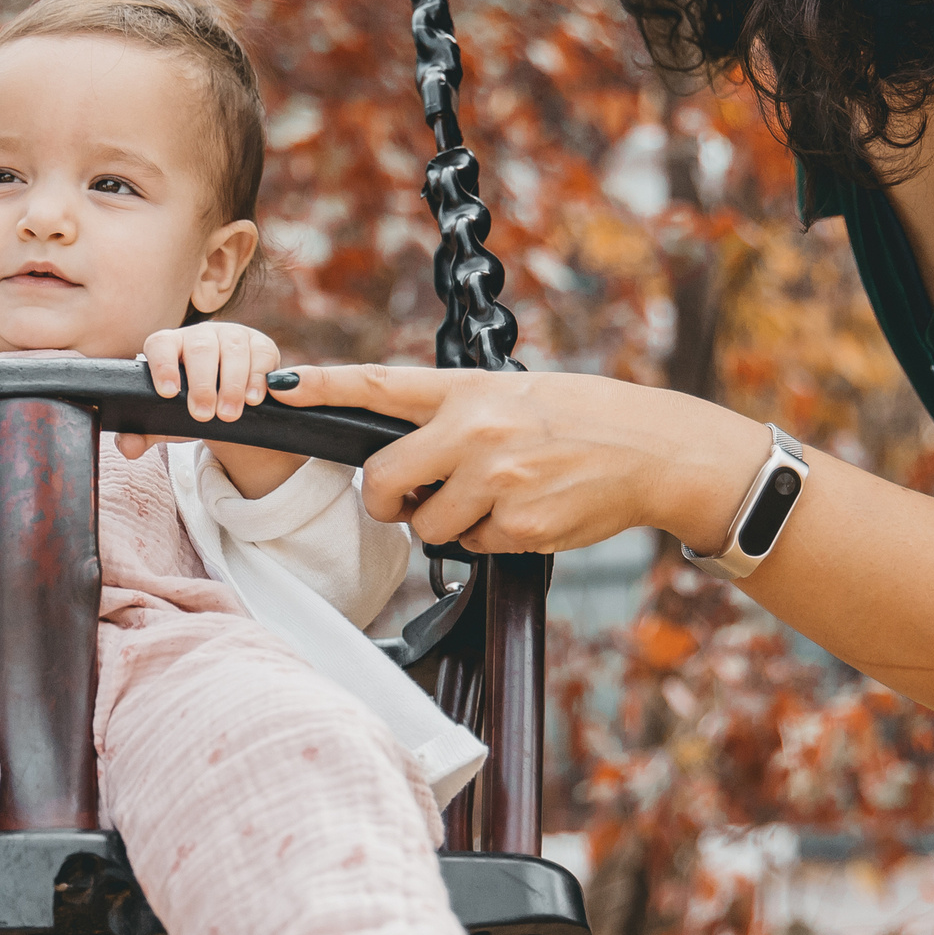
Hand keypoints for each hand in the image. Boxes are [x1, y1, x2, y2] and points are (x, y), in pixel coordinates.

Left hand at [118, 323, 302, 497]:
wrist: (228, 400)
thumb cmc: (189, 405)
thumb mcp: (168, 420)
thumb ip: (144, 433)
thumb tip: (128, 447)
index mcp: (169, 346)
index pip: (161, 345)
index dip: (162, 366)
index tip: (168, 393)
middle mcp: (199, 335)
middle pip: (200, 349)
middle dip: (201, 384)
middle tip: (202, 415)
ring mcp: (231, 335)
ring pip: (232, 350)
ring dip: (232, 384)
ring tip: (229, 414)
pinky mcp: (260, 344)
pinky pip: (260, 355)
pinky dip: (257, 378)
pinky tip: (254, 400)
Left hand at [268, 362, 762, 552]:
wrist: (654, 449)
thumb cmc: (581, 418)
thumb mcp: (512, 395)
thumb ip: (453, 417)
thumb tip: (401, 459)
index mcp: (467, 391)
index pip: (379, 387)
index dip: (322, 388)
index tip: (279, 389)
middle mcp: (474, 432)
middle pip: (381, 483)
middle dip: (387, 500)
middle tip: (416, 496)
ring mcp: (495, 482)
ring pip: (426, 526)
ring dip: (446, 523)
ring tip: (495, 496)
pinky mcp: (519, 526)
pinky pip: (473, 548)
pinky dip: (490, 539)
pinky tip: (527, 511)